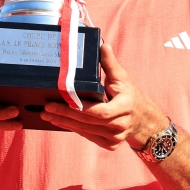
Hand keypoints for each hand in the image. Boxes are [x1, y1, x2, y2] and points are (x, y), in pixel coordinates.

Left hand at [40, 44, 165, 150]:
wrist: (142, 119)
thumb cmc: (128, 95)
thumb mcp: (122, 78)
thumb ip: (110, 63)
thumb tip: (102, 45)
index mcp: (125, 106)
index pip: (101, 111)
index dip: (82, 108)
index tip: (65, 101)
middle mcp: (122, 124)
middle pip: (89, 122)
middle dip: (66, 115)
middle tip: (47, 108)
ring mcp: (116, 137)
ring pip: (86, 131)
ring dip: (65, 123)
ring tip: (47, 115)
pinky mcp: (111, 145)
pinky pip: (88, 136)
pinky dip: (73, 128)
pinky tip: (60, 121)